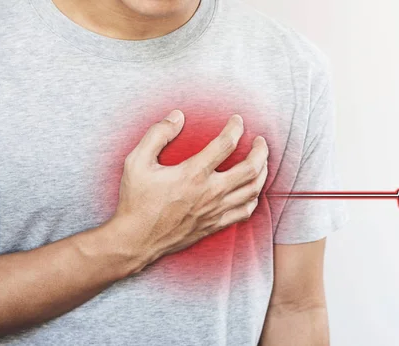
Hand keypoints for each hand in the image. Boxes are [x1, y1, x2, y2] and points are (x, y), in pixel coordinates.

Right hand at [113, 110, 268, 270]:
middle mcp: (210, 192)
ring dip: (263, 172)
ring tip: (262, 161)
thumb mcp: (136, 162)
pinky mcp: (215, 225)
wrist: (136, 239)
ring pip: (252, 190)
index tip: (237, 120)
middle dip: (261, 151)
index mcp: (193, 174)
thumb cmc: (136, 200)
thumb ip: (157, 135)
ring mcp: (215, 210)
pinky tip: (252, 190)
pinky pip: (245, 212)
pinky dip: (253, 198)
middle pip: (250, 168)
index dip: (235, 128)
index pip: (226, 144)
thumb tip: (177, 116)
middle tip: (260, 140)